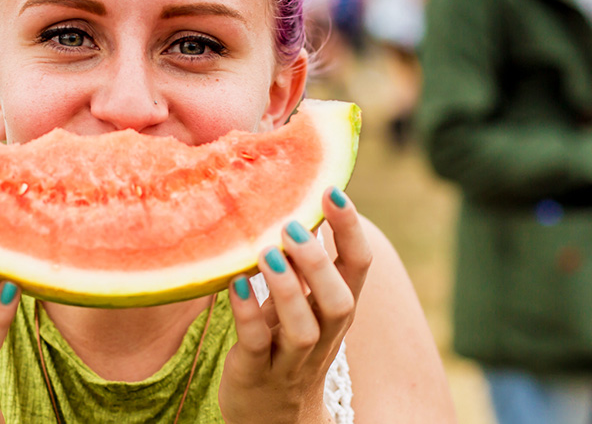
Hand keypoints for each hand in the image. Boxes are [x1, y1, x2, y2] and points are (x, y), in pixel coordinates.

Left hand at [220, 188, 371, 423]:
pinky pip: (256, 345)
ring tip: (266, 253)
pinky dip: (246, 314)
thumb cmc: (284, 342)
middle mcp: (323, 335)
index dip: (351, 229)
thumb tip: (296, 199)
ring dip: (288, 290)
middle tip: (292, 225)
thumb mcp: (303, 302)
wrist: (271, 416)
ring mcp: (291, 359)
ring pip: (304, 328)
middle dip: (319, 263)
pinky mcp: (256, 373)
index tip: (332, 190)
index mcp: (336, 309)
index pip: (358, 267)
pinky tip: (233, 285)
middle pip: (340, 302)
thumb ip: (305, 262)